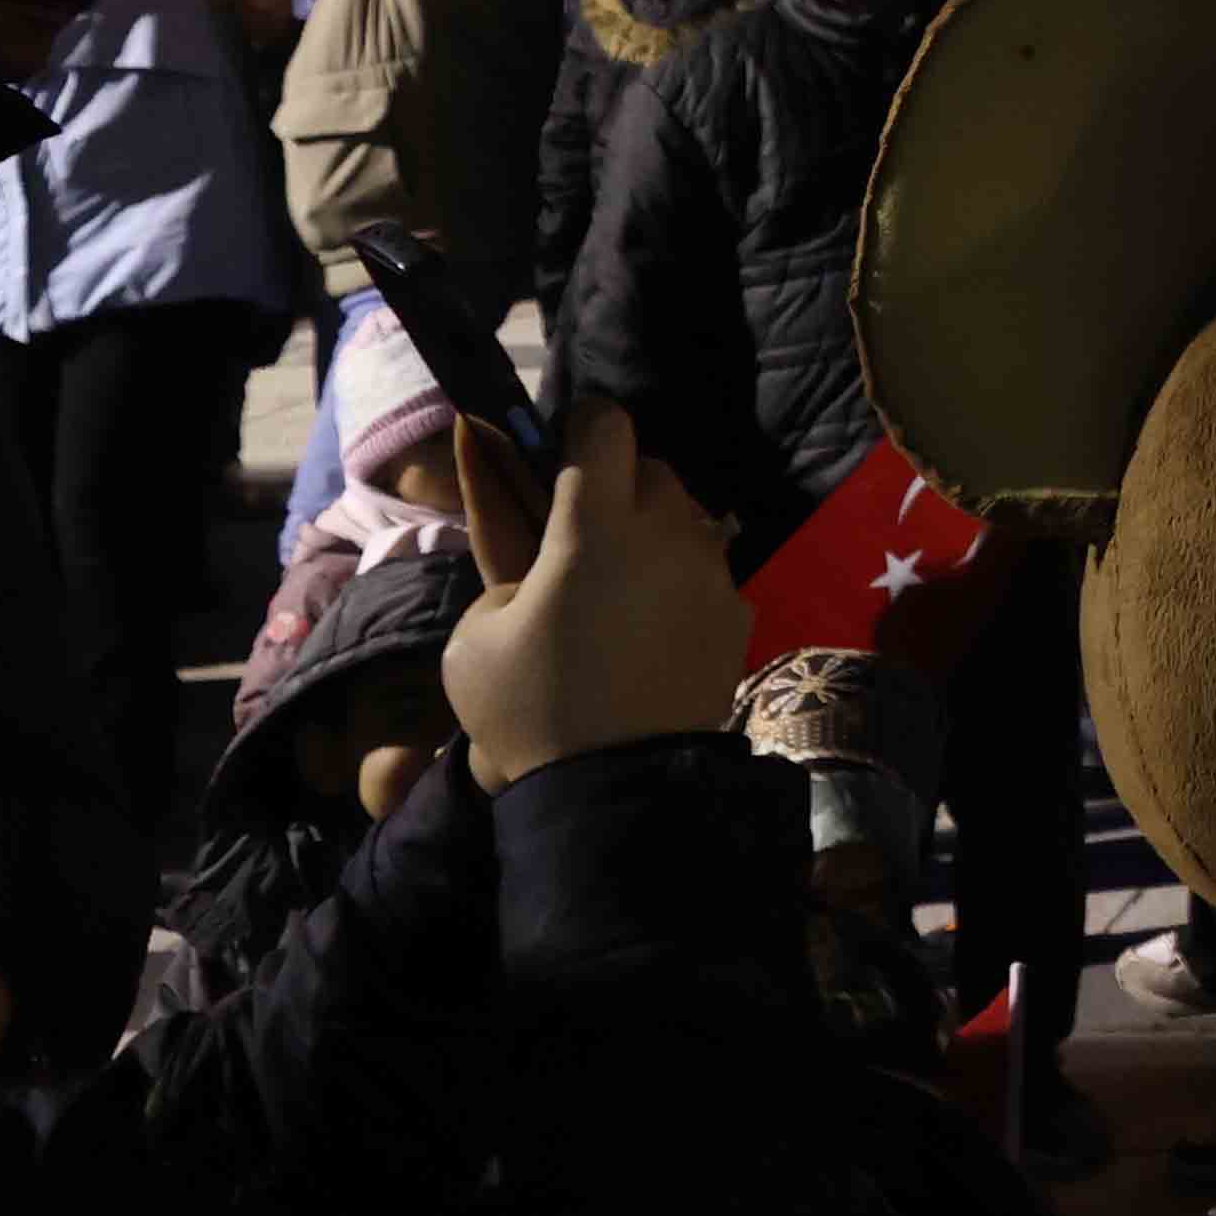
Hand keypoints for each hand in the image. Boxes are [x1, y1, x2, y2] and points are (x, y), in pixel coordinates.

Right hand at [443, 399, 750, 786]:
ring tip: (616, 585)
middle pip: (650, 468)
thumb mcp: (476, 633)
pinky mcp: (739, 614)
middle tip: (580, 531)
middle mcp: (668, 534)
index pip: (605, 425)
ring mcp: (713, 573)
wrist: (616, 791)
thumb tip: (505, 502)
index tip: (562, 446)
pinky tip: (652, 628)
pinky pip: (708, 571)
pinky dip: (680, 582)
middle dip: (616, 484)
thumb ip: (497, 551)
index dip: (581, 425)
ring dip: (653, 532)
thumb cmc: (529, 709)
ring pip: (687, 516)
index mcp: (595, 526)